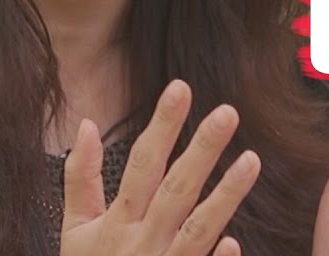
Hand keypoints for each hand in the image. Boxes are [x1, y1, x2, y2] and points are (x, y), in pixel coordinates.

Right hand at [61, 79, 258, 255]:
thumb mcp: (75, 229)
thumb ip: (80, 177)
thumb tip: (87, 124)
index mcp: (117, 222)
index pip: (142, 164)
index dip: (161, 126)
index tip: (180, 88)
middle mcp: (142, 242)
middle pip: (176, 190)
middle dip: (201, 150)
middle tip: (228, 112)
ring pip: (198, 229)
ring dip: (225, 196)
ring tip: (252, 159)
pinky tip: (234, 242)